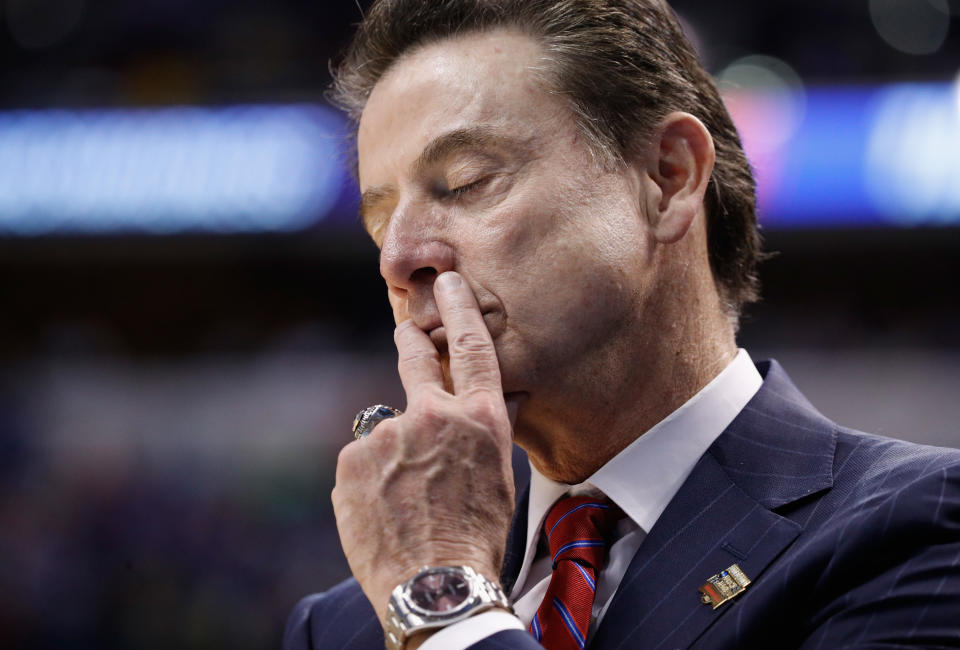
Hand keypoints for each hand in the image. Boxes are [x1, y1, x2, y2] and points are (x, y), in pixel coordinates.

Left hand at [332, 271, 515, 625]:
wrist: (434, 586)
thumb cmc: (477, 537)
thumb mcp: (497, 476)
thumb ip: (485, 429)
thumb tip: (496, 394)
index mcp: (477, 419)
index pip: (471, 347)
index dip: (460, 309)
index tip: (450, 284)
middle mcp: (431, 416)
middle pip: (414, 357)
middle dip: (409, 337)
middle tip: (405, 326)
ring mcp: (387, 435)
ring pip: (387, 430)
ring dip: (392, 454)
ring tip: (404, 501)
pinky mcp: (351, 459)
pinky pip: (362, 460)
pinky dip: (369, 479)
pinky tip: (383, 511)